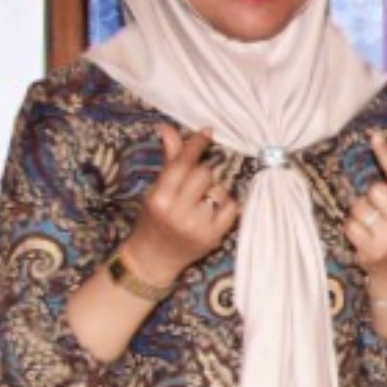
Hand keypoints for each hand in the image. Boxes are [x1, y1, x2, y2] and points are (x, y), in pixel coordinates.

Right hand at [120, 129, 242, 290]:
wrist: (154, 258)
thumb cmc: (154, 219)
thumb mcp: (156, 190)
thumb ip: (169, 159)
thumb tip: (167, 128)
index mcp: (160, 197)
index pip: (183, 163)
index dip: (197, 144)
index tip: (208, 131)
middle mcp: (178, 211)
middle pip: (204, 173)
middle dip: (202, 173)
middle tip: (194, 185)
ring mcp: (198, 225)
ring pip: (219, 189)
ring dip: (214, 190)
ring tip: (200, 202)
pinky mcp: (214, 236)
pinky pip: (232, 206)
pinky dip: (226, 205)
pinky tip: (212, 212)